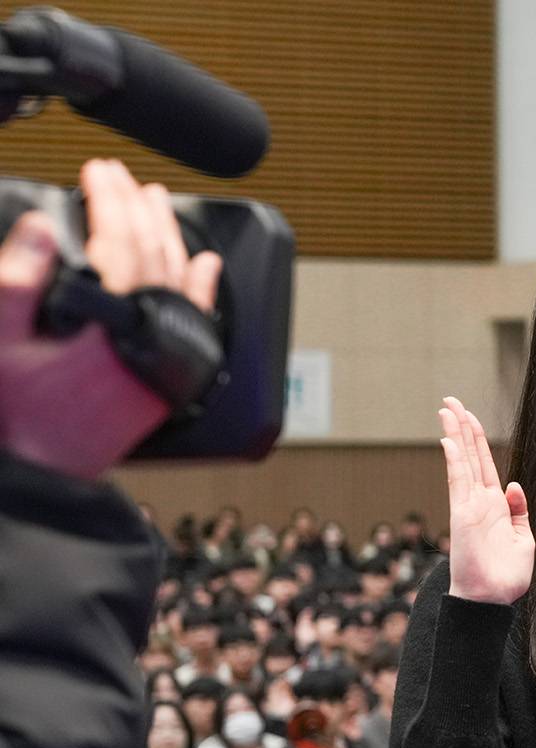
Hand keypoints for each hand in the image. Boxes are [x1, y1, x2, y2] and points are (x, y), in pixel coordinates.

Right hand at [0, 160, 222, 479]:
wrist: (46, 476)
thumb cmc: (19, 415)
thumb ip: (16, 282)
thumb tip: (37, 230)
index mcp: (112, 327)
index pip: (120, 245)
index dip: (108, 201)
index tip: (97, 170)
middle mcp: (151, 341)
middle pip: (156, 257)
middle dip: (138, 209)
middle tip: (120, 176)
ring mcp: (167, 362)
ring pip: (180, 283)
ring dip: (168, 237)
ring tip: (154, 200)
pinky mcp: (170, 380)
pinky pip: (197, 323)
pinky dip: (201, 288)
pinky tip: (205, 263)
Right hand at [439, 396, 534, 604]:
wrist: (493, 600)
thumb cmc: (506, 576)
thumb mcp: (523, 539)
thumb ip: (519, 511)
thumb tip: (514, 484)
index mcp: (495, 507)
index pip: (485, 465)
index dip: (477, 441)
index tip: (468, 418)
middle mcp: (479, 502)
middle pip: (470, 456)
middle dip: (461, 428)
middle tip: (450, 401)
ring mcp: (469, 507)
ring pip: (462, 462)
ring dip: (455, 435)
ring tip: (447, 408)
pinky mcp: (463, 516)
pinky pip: (458, 482)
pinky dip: (455, 461)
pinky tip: (449, 440)